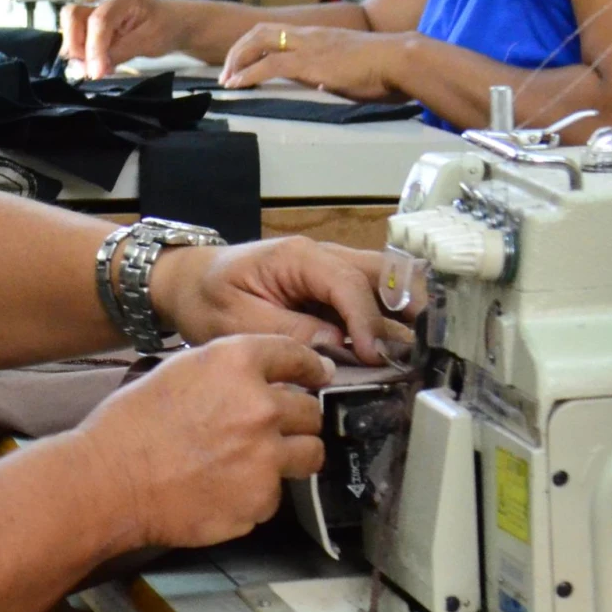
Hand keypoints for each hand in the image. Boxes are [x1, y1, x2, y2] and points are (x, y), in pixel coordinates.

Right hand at [60, 0, 182, 77]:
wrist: (172, 22)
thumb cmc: (164, 27)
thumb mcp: (148, 43)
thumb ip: (119, 53)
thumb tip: (94, 68)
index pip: (99, 21)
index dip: (94, 48)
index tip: (96, 72)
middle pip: (73, 14)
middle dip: (75, 44)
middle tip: (87, 69)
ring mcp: (95, 6)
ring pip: (69, 23)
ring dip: (75, 48)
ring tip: (92, 67)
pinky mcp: (90, 19)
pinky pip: (75, 33)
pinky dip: (80, 50)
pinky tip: (94, 62)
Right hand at [73, 335, 330, 550]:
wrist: (109, 481)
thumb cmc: (130, 426)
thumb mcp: (177, 372)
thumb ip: (227, 371)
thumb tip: (261, 378)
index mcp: (236, 363)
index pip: (298, 355)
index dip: (309, 368)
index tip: (316, 376)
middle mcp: (260, 405)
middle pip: (312, 411)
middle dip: (297, 419)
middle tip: (272, 429)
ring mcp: (265, 456)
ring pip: (311, 453)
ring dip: (293, 456)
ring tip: (259, 461)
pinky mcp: (261, 499)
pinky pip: (277, 493)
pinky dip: (258, 492)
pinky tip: (226, 488)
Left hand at [147, 237, 413, 364]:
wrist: (187, 283)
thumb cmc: (206, 296)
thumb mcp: (237, 319)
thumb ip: (288, 332)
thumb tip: (337, 349)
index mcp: (297, 256)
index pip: (348, 284)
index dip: (367, 321)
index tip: (374, 355)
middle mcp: (320, 257)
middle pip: (379, 272)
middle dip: (405, 305)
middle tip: (424, 344)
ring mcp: (328, 271)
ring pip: (380, 283)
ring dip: (400, 312)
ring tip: (417, 350)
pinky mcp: (328, 290)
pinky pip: (365, 299)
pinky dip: (382, 320)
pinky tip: (394, 348)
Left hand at [219, 23, 408, 98]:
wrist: (401, 60)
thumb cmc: (386, 68)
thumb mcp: (353, 66)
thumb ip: (334, 70)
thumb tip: (326, 82)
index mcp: (319, 36)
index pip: (277, 31)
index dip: (255, 44)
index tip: (242, 62)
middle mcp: (309, 36)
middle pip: (260, 31)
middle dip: (238, 50)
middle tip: (227, 71)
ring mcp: (308, 47)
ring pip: (259, 43)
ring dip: (237, 61)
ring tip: (226, 79)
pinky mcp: (310, 63)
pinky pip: (269, 65)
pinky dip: (248, 74)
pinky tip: (238, 85)